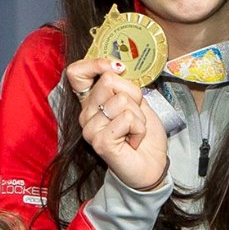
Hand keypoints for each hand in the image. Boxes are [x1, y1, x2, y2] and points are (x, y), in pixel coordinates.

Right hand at [64, 56, 168, 192]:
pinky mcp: (100, 141)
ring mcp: (90, 129)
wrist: (152, 165)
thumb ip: (124, 86)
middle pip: (108, 81)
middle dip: (133, 96)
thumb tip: (115, 67)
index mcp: (92, 103)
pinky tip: (133, 141)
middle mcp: (86, 115)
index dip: (96, 64)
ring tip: (134, 132)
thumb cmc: (144, 136)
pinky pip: (126, 118)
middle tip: (134, 116)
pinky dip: (139, 129)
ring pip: (121, 101)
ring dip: (139, 116)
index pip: (76, 73)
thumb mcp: (137, 102)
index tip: (116, 68)